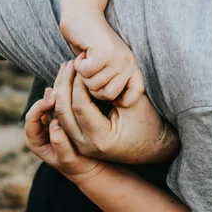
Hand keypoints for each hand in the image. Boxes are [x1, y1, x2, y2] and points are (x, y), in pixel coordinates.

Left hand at [24, 81, 102, 180]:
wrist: (91, 166)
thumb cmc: (79, 164)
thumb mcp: (68, 158)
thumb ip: (60, 145)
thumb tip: (53, 125)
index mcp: (35, 139)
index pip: (32, 118)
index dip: (40, 107)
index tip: (53, 99)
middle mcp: (40, 127)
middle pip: (41, 103)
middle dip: (53, 89)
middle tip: (62, 76)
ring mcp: (52, 118)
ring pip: (52, 97)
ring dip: (60, 82)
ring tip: (67, 67)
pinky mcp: (64, 112)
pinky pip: (63, 97)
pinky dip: (67, 85)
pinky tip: (73, 73)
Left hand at [53, 71, 179, 165]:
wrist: (153, 146)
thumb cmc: (147, 122)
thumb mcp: (132, 103)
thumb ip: (109, 89)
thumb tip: (84, 74)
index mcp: (101, 138)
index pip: (79, 105)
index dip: (78, 82)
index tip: (81, 65)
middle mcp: (86, 146)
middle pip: (63, 111)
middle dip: (64, 85)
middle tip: (68, 65)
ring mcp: (80, 147)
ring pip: (58, 116)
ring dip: (59, 92)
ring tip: (65, 71)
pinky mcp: (78, 143)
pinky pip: (62, 121)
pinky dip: (61, 102)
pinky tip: (64, 84)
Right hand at [62, 18, 143, 107]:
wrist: (83, 16)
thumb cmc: (91, 46)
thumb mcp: (106, 66)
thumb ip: (111, 83)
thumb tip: (109, 110)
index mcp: (132, 68)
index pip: (134, 96)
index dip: (119, 100)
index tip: (105, 90)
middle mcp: (128, 63)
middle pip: (107, 95)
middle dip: (92, 88)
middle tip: (89, 71)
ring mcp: (118, 58)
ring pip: (94, 86)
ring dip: (83, 76)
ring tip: (86, 60)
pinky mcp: (104, 52)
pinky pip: (86, 73)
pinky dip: (78, 66)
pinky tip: (82, 54)